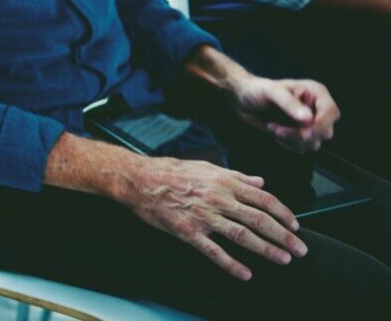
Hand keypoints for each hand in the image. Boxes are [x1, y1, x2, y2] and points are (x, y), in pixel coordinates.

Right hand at [120, 154, 306, 280]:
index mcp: (224, 182)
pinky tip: (245, 273)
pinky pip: (213, 250)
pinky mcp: (188, 231)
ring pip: (241, 235)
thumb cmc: (171, 171)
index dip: (284, 214)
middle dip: (283, 236)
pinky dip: (231, 264)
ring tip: (283, 259)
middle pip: (259, 219)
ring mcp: (203, 216)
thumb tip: (260, 182)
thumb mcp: (207, 166)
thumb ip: (236, 176)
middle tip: (300, 249)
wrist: (139, 180)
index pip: (263, 199)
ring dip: (265, 249)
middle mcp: (218, 199)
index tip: (296, 226)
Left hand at [230, 75, 338, 152]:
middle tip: (279, 129)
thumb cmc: (257, 89)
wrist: (243, 99)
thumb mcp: (271, 92)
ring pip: (314, 142)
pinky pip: (302, 147)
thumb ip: (289, 104)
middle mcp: (316, 108)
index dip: (321, 124)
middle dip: (301, 134)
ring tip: (274, 128)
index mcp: (315, 93)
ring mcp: (309, 123)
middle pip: (325, 131)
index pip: (331, 112)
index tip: (304, 131)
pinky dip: (288, 144)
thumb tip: (308, 119)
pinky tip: (275, 132)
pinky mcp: (299, 133)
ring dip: (292, 140)